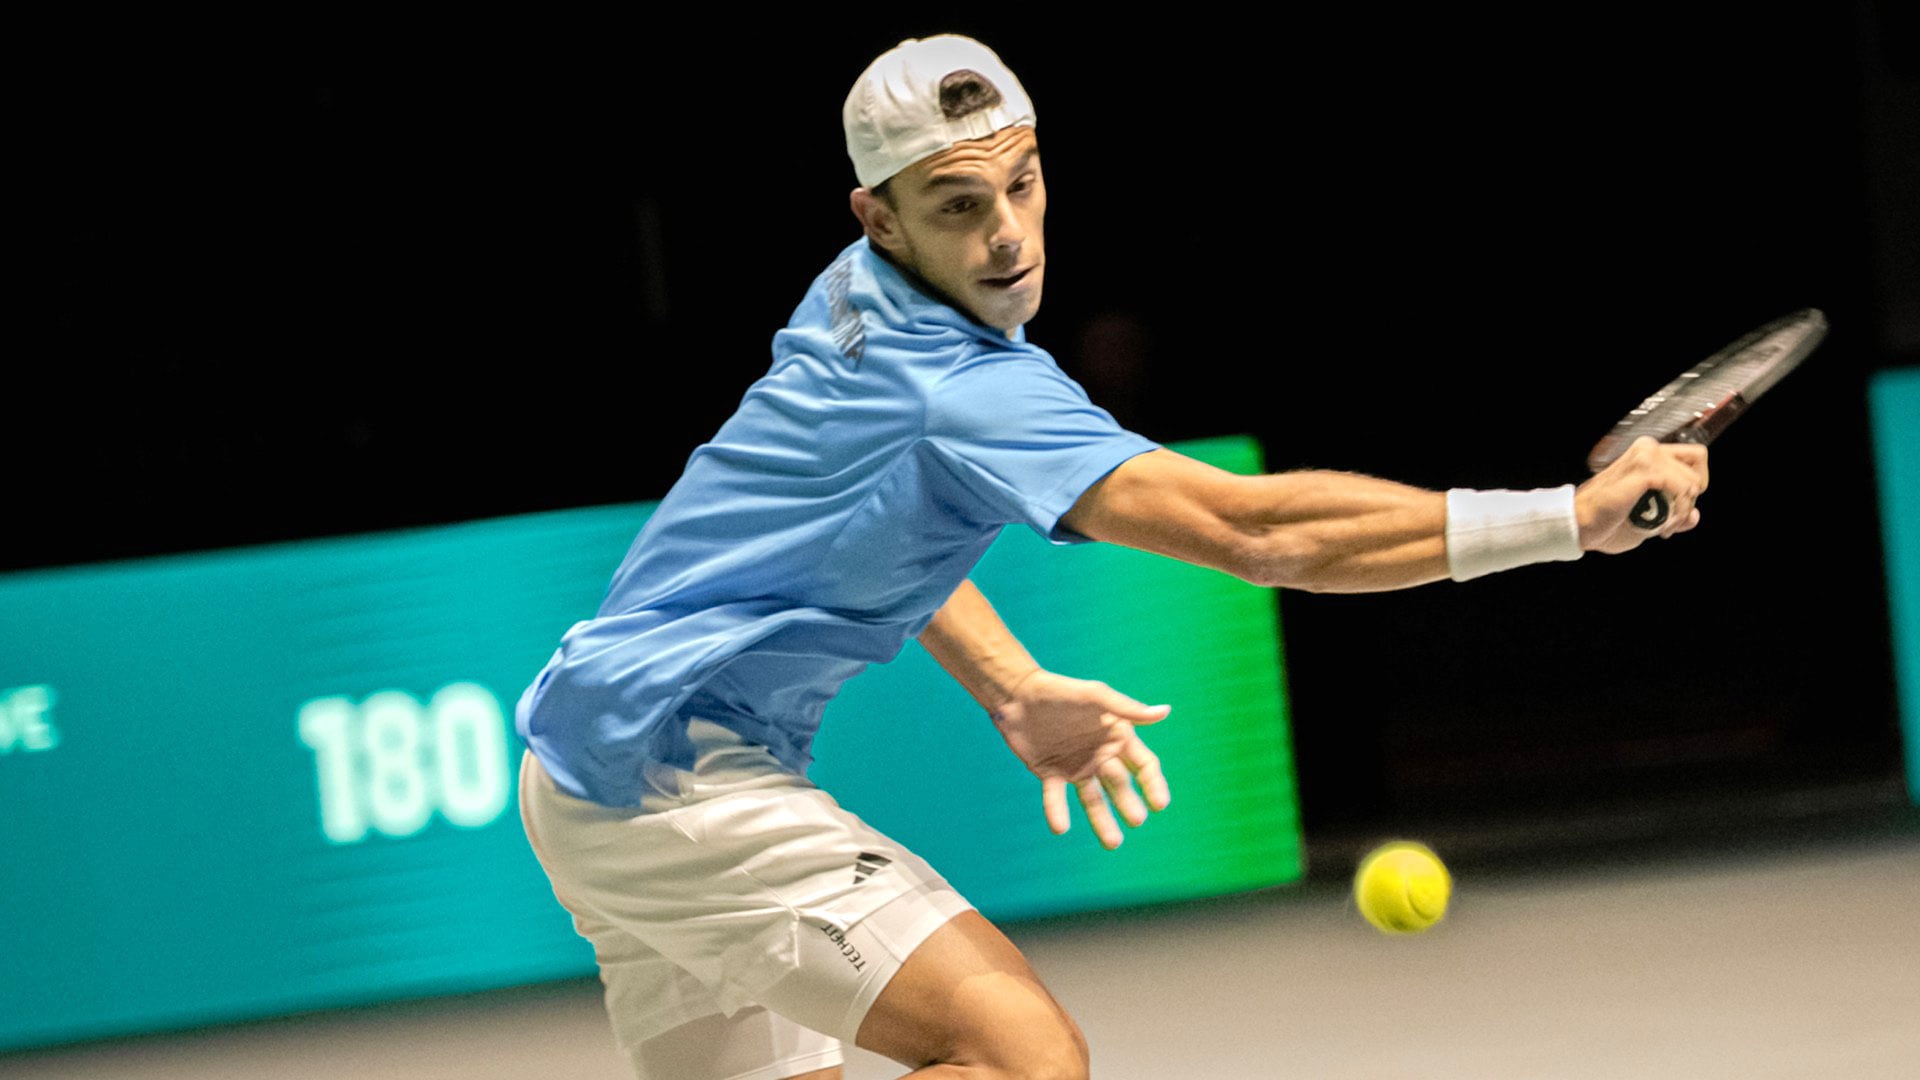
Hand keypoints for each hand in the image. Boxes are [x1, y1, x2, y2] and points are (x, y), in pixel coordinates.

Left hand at [987, 670, 1171, 849]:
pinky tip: (1060, 827)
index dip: (1153, 784)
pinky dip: (1058, 812)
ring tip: (1113, 843)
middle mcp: (1099, 756)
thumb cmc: (1060, 690)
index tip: (1159, 804)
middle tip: (1135, 820)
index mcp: (1116, 737)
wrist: (1017, 694)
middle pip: (1121, 786)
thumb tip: (1165, 711)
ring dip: (1102, 821)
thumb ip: (1127, 709)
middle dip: (1129, 804)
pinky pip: (1056, 798)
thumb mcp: (1095, 697)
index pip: (1143, 765)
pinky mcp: (1050, 774)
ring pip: (1093, 799)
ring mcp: (1075, 767)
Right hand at [1576, 436, 1709, 552]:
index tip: (1678, 507)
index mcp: (1646, 454)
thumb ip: (1673, 514)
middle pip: (1697, 465)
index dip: (1695, 483)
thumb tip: (1694, 516)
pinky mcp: (1644, 470)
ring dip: (1682, 510)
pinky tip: (1661, 527)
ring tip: (1662, 527)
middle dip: (1691, 498)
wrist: (1579, 525)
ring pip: (1692, 481)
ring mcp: (1646, 456)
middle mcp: (1648, 448)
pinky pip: (1682, 488)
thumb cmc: (1605, 522)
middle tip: (1672, 519)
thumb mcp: (1647, 520)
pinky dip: (1677, 511)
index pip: (1695, 456)